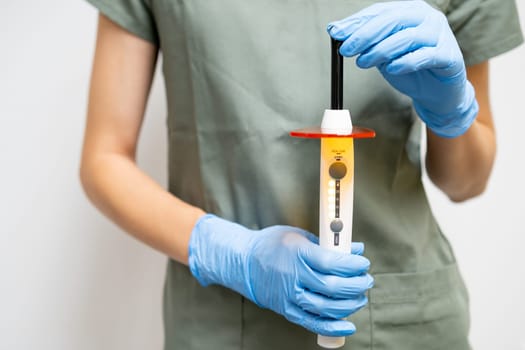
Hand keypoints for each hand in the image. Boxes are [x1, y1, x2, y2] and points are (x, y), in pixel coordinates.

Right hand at [188, 214, 373, 336]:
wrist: (244, 263)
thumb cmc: (272, 245)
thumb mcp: (299, 236)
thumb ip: (327, 244)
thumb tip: (355, 249)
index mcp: (297, 253)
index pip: (332, 263)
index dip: (353, 266)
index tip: (363, 263)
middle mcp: (294, 277)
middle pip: (333, 287)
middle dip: (357, 285)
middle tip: (366, 280)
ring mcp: (290, 296)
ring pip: (327, 307)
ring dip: (350, 304)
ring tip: (359, 296)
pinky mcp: (287, 310)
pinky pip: (313, 323)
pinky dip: (333, 327)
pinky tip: (348, 324)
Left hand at [327, 0, 477, 137]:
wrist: (437, 92)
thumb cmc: (410, 68)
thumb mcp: (382, 53)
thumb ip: (364, 41)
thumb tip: (335, 29)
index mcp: (410, 11)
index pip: (380, 11)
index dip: (356, 22)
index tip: (336, 33)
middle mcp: (427, 18)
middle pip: (392, 20)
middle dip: (365, 35)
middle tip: (346, 49)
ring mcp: (440, 35)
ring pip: (407, 37)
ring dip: (380, 50)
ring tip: (362, 63)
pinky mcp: (449, 55)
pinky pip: (425, 56)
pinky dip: (405, 62)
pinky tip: (391, 69)